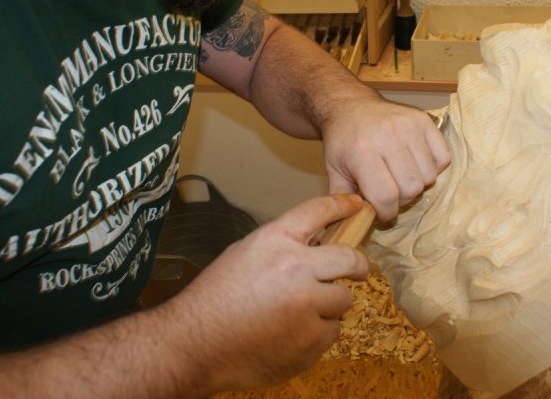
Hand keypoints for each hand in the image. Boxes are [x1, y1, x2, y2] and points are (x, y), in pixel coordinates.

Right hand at [162, 194, 367, 391]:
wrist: (194, 345)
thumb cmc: (214, 298)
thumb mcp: (244, 253)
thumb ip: (283, 247)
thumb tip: (316, 247)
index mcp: (275, 241)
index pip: (318, 211)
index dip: (342, 206)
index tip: (356, 206)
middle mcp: (297, 269)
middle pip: (350, 259)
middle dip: (356, 265)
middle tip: (355, 271)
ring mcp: (307, 307)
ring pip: (342, 300)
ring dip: (328, 305)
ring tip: (297, 313)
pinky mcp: (310, 342)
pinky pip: (331, 332)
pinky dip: (316, 333)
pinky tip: (289, 335)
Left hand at [323, 100, 450, 220]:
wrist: (351, 106)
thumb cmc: (343, 142)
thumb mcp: (334, 171)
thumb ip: (343, 199)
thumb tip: (356, 222)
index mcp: (362, 152)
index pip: (386, 196)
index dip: (386, 211)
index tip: (381, 211)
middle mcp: (387, 137)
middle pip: (411, 188)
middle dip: (402, 199)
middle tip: (390, 192)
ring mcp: (408, 126)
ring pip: (429, 176)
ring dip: (417, 184)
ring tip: (401, 176)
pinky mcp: (424, 120)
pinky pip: (443, 158)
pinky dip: (433, 167)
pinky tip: (415, 163)